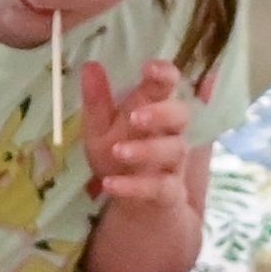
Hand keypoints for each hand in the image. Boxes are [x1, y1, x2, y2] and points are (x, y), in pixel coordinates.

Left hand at [77, 59, 194, 221]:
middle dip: (161, 113)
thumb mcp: (100, 130)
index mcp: (155, 109)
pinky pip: (161, 188)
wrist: (133, 206)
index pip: (169, 84)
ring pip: (173, 150)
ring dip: (146, 150)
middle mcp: (170, 132)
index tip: (149, 68)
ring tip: (118, 152)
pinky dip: (135, 186)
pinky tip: (110, 185)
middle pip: (180, 115)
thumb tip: (90, 66)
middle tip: (135, 117)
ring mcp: (173, 163)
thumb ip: (97, 102)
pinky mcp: (171, 192)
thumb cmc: (119, 157)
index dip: (164, 74)